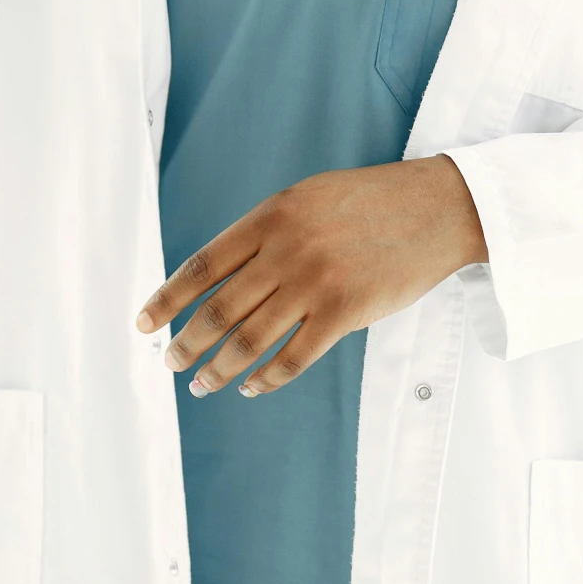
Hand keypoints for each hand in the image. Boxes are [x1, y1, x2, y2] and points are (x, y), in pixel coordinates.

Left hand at [138, 156, 487, 398]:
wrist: (438, 207)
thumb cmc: (372, 202)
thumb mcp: (309, 198)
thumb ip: (267, 232)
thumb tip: (221, 278)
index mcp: (272, 216)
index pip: (203, 266)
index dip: (167, 300)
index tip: (144, 324)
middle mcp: (287, 249)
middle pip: (218, 310)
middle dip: (186, 343)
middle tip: (171, 364)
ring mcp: (316, 282)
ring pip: (249, 340)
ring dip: (218, 368)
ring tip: (202, 384)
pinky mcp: (345, 312)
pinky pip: (292, 358)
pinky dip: (265, 378)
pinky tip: (252, 385)